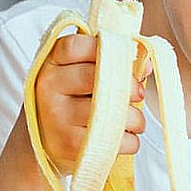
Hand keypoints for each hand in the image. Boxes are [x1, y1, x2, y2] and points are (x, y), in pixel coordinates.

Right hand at [31, 33, 149, 174]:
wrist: (43, 140)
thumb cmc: (74, 100)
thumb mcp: (82, 73)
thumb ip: (113, 63)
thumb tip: (146, 64)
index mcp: (52, 62)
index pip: (76, 47)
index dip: (106, 49)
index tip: (124, 59)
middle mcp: (49, 86)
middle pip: (96, 76)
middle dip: (129, 86)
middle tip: (138, 94)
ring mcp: (56, 116)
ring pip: (109, 111)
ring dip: (135, 118)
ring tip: (134, 121)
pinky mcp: (66, 144)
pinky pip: (112, 140)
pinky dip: (130, 141)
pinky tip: (125, 138)